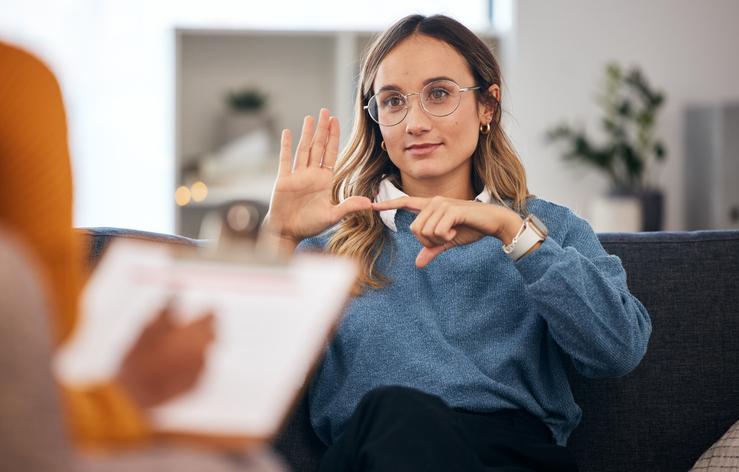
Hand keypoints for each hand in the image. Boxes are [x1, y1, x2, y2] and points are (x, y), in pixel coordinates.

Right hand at [116, 305, 214, 408]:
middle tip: (187, 329)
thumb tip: (178, 285)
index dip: (206, 312)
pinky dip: (190, 365)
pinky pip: (198, 370)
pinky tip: (173, 366)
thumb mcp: (149, 327)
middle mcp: (204, 351)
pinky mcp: (196, 386)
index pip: (212, 316)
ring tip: (174, 350)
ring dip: (195, 348)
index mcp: (195, 333)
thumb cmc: (139, 358)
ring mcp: (202, 370)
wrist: (133, 395)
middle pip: (212, 334)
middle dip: (203, 330)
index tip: (202, 311)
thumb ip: (167, 306)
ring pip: (205, 352)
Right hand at [265, 108, 371, 247]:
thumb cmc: (309, 226)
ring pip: (303, 149)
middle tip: (326, 111)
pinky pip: (285, 159)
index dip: (333, 137)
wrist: (287, 233)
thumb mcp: (332, 216)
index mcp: (324, 180)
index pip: (331, 154)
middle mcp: (311, 175)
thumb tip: (368, 204)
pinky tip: (287, 132)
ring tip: (310, 117)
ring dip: (307, 133)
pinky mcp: (283, 180)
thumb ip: (348, 207)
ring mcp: (297, 176)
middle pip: (318, 147)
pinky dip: (286, 146)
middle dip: (322, 129)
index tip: (336, 121)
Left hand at [372, 196, 522, 267]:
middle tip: (443, 239)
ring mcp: (442, 204)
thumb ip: (432, 250)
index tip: (371, 205)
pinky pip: (437, 230)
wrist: (493, 222)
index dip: (388, 204)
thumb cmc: (470, 228)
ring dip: (437, 240)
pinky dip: (445, 237)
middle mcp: (434, 202)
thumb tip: (418, 263)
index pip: (405, 202)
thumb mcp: (448, 242)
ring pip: (424, 231)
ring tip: (451, 234)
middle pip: (414, 229)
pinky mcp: (452, 210)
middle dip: (427, 241)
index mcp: (430, 206)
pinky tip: (455, 232)